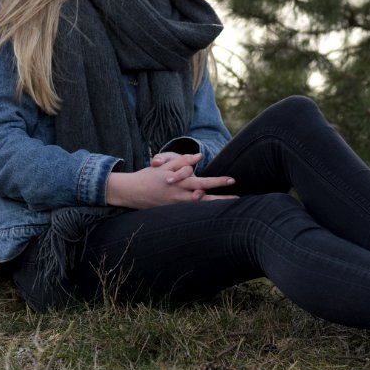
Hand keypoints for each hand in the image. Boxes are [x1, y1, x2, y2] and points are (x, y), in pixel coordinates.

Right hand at [106, 153, 237, 208]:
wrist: (131, 192)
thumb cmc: (149, 176)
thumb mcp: (165, 166)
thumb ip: (182, 161)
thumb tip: (198, 156)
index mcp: (180, 184)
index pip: (203, 182)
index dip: (218, 182)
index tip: (232, 180)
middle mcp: (180, 197)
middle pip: (205, 200)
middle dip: (222, 200)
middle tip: (238, 199)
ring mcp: (176, 206)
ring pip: (199, 208)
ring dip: (213, 207)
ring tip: (228, 206)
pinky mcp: (172, 212)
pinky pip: (189, 212)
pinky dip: (200, 212)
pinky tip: (210, 213)